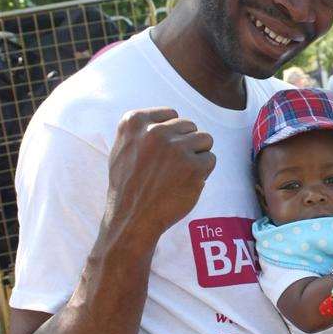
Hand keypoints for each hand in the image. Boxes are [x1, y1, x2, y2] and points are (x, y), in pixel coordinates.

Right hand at [106, 108, 215, 241]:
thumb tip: (168, 118)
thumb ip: (141, 130)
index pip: (171, 115)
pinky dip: (203, 172)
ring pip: (205, 139)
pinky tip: (186, 183)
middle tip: (172, 167)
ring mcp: (176, 148)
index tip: (162, 151)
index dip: (171, 134)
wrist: (132, 218)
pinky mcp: (194, 166)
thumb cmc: (128, 186)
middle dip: (186, 144)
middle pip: (190, 126)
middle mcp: (156, 131)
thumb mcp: (122, 148)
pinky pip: (210, 159)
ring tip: (181, 173)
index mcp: (135, 122)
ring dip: (198, 155)